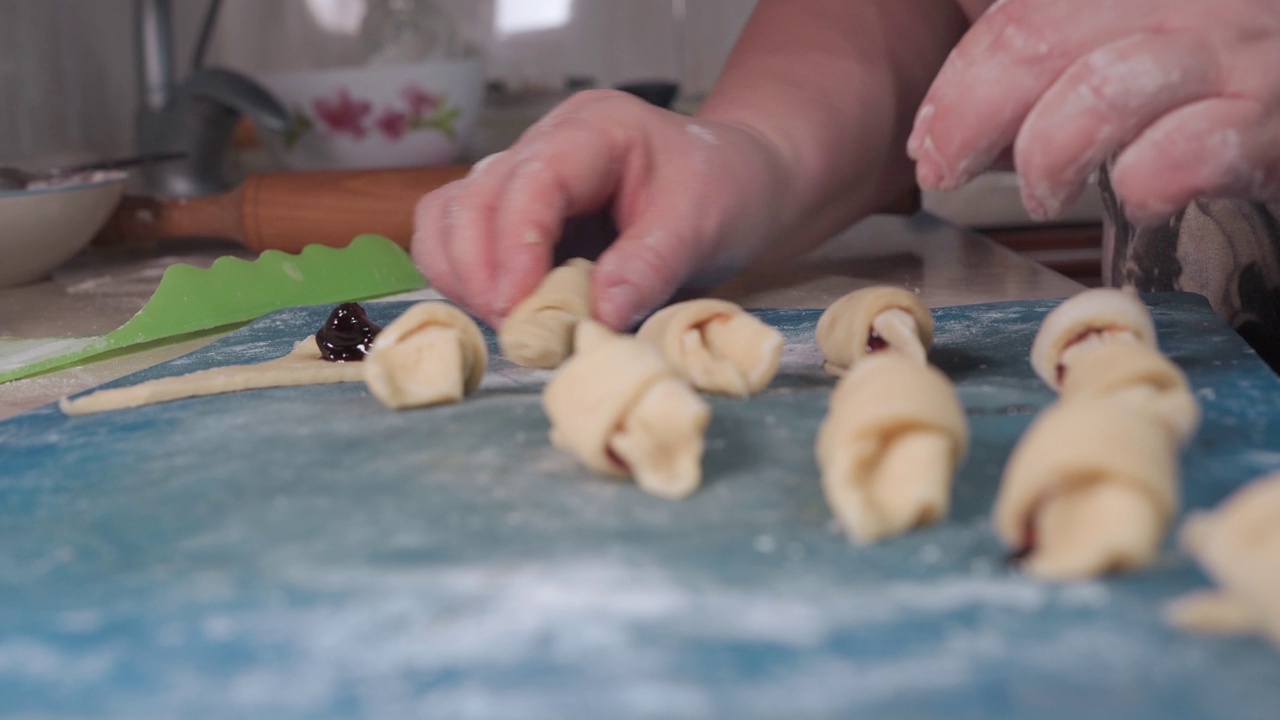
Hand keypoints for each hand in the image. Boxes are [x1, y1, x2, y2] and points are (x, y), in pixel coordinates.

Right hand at [412, 89, 788, 329]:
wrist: (734, 182)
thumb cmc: (724, 190)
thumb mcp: (704, 225)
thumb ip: (651, 266)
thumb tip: (599, 316)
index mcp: (595, 130)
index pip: (531, 179)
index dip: (515, 245)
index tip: (516, 306)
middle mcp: (545, 144)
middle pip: (473, 198)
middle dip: (480, 271)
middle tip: (513, 331)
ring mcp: (522, 176)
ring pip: (449, 217)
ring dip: (462, 277)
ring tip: (507, 325)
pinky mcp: (515, 214)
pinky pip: (459, 240)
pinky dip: (466, 280)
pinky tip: (504, 312)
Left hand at [908, 0, 1279, 224]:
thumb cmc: (1216, 85)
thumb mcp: (1128, 43)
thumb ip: (1054, 56)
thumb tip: (953, 123)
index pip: (1020, 10)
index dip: (958, 80)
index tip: (929, 140)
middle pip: (1040, 36)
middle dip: (970, 116)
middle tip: (948, 172)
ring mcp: (1237, 50)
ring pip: (1101, 89)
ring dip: (1047, 156)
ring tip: (1043, 195)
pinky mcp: (1274, 119)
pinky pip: (1185, 153)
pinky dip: (1141, 184)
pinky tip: (1138, 197)